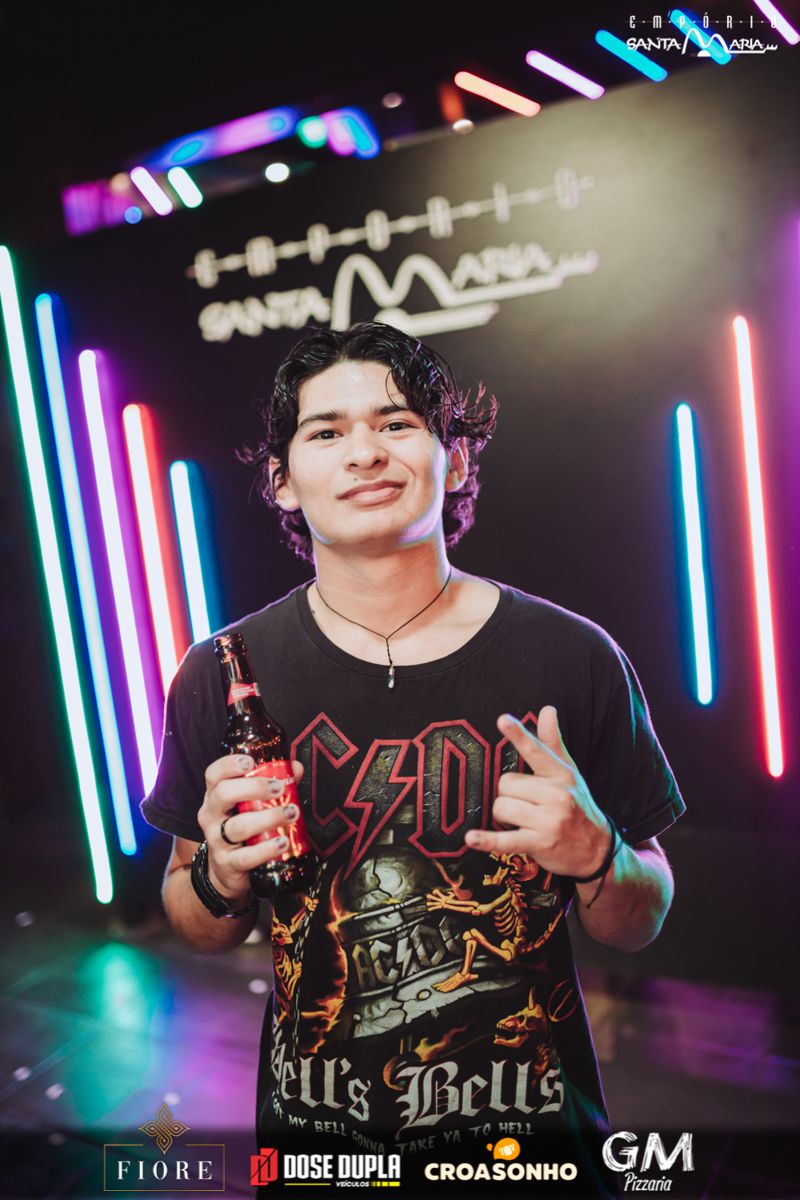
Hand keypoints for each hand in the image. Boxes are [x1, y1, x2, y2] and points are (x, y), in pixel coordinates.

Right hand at [199, 754, 304, 900]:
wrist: (226, 869)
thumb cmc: (242, 826)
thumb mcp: (251, 804)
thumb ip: (274, 783)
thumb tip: (295, 768)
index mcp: (215, 795)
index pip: (214, 774)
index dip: (229, 765)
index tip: (250, 762)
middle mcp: (211, 815)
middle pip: (224, 794)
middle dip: (254, 788)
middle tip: (279, 788)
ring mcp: (216, 840)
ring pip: (238, 826)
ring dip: (269, 818)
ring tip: (291, 813)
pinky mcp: (227, 863)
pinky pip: (246, 856)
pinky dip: (266, 849)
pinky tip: (282, 842)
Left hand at [464, 707, 609, 877]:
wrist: (597, 849)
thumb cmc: (577, 804)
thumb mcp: (568, 772)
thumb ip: (552, 742)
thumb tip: (547, 709)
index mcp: (561, 774)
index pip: (536, 750)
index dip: (519, 735)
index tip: (503, 720)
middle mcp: (557, 795)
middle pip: (505, 784)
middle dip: (509, 794)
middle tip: (528, 803)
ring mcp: (549, 821)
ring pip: (501, 807)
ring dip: (505, 816)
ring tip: (525, 821)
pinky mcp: (540, 844)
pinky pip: (506, 840)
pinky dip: (488, 841)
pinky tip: (471, 838)